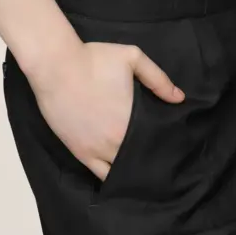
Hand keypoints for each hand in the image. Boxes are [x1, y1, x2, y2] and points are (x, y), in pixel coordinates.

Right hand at [28, 41, 184, 181]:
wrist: (56, 65)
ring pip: (120, 171)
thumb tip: (179, 98)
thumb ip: (157, 78)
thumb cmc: (94, 59)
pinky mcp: (79, 152)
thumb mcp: (132, 58)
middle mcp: (116, 142)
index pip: (154, 144)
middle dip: (149, 160)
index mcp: (131, 122)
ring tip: (140, 167)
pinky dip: (111, 176)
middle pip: (139, 160)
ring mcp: (96, 150)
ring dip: (131, 170)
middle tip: (158, 158)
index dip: (163, 147)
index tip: (172, 147)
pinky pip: (99, 174)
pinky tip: (119, 175)